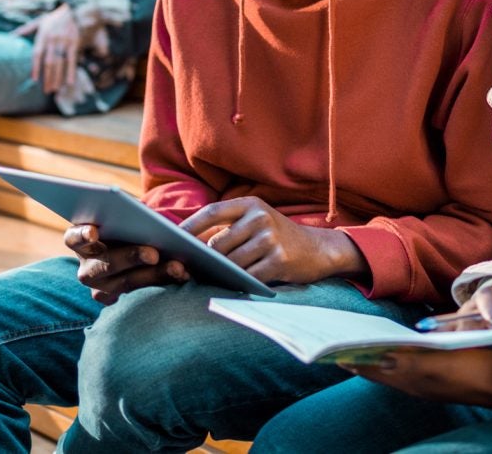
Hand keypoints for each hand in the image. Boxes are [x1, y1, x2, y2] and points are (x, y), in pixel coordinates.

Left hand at [14, 3, 80, 93]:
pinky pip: (72, 60)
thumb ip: (25, 30)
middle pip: (49, 62)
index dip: (35, 67)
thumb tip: (10, 36)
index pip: (38, 54)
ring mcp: (64, 42)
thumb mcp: (38, 22)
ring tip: (54, 89)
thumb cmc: (53, 18)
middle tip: (45, 90)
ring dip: (57, 77)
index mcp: (43, 36)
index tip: (34, 79)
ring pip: (60, 63)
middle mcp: (53, 40)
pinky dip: (71, 72)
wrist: (73, 10)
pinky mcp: (74, 44)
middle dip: (47, 77)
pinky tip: (69, 82)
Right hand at [64, 223, 188, 304]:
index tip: (95, 231)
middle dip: (130, 257)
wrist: (136, 250)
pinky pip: (143, 296)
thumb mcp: (126, 218)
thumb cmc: (128, 225)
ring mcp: (103, 289)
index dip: (81, 234)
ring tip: (178, 267)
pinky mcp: (123, 303)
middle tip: (153, 252)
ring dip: (154, 275)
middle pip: (105, 264)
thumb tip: (138, 211)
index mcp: (80, 241)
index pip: (73, 237)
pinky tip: (184, 275)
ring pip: (126, 284)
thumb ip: (126, 217)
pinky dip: (165, 284)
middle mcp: (86, 268)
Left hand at [177, 197, 369, 285]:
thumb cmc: (279, 237)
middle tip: (190, 268)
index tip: (172, 237)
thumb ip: (229, 227)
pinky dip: (238, 283)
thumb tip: (190, 242)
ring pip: (231, 262)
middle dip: (204, 258)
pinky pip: (248, 276)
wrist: (319, 249)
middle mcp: (260, 218)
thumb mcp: (257, 221)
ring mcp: (270, 239)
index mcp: (251, 205)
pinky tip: (234, 286)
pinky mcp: (278, 261)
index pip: (212, 212)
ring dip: (220, 274)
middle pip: (218, 242)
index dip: (190, 225)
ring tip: (209, 279)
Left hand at [338, 347, 491, 410]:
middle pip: (380, 372)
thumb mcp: (442, 359)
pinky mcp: (435, 382)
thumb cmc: (475, 366)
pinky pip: (404, 373)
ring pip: (391, 373)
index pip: (376, 370)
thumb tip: (382, 355)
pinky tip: (390, 354)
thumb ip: (412, 359)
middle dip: (359, 361)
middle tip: (339, 349)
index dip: (356, 360)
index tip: (336, 350)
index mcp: (414, 379)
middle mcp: (415, 385)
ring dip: (373, 362)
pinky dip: (391, 363)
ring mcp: (425, 385)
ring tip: (357, 350)